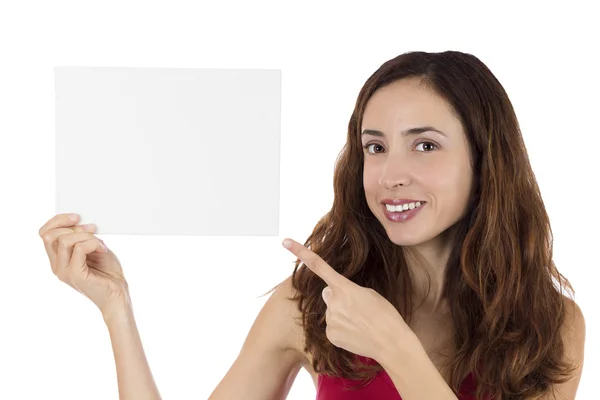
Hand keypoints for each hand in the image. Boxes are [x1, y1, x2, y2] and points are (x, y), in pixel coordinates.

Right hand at [39, 213, 128, 317]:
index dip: (57, 220)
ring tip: (100, 245)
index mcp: (58, 258)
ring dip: (87, 236)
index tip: (77, 217)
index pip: (45, 234)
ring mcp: (64, 271)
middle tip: (93, 229)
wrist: (118, 293)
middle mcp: (57, 265)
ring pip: (65, 240)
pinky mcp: (75, 275)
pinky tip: (103, 250)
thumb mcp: (93, 248)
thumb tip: (77, 223)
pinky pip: (80, 249)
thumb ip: (81, 237)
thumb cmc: (108, 272)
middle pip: (50, 235)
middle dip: (73, 226)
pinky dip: (94, 244)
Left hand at [281, 238, 411, 361]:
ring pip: (331, 312)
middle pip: (329, 294)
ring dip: (342, 315)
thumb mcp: (369, 294)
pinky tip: (356, 333)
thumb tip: (329, 294)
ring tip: (361, 323)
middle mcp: (333, 301)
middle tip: (359, 309)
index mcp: (344, 286)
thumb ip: (346, 290)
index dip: (300, 252)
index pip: (318, 265)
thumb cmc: (385, 315)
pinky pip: (333, 327)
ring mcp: (330, 319)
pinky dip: (342, 330)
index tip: (285, 241)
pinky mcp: (330, 335)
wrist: (391, 342)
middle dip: (339, 299)